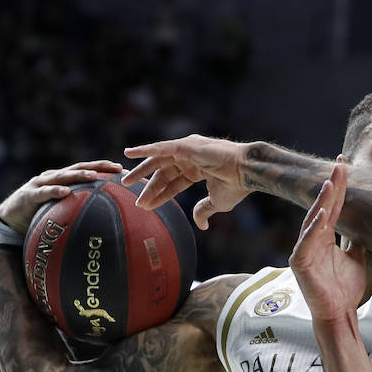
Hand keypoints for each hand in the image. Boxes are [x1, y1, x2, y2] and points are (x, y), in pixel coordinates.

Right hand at [0, 161, 122, 231]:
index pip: (87, 171)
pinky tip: (66, 192)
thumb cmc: (38, 218)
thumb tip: (105, 230)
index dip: (105, 169)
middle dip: (98, 166)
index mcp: (62, 181)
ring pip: (63, 176)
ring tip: (94, 176)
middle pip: (79, 168)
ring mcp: (40, 184)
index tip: (125, 171)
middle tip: (117, 168)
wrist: (8, 222)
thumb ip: (78, 214)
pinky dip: (55, 191)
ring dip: (79, 175)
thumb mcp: (61, 214)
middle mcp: (53, 178)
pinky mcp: (29, 195)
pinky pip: (44, 193)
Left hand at [122, 134, 250, 228]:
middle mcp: (190, 157)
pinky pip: (160, 147)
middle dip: (146, 183)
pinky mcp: (185, 145)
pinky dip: (144, 150)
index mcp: (198, 169)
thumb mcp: (216, 202)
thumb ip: (204, 210)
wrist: (246, 172)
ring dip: (140, 169)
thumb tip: (201, 225)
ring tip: (125, 179)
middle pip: (162, 171)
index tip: (146, 205)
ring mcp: (187, 149)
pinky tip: (129, 153)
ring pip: (158, 160)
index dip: (160, 195)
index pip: (173, 183)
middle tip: (129, 191)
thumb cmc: (236, 185)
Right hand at [289, 160, 364, 322]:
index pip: (334, 206)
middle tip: (340, 165)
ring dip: (322, 203)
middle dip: (332, 186)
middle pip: (324, 208)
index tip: (344, 165)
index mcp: (325, 237)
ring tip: (331, 185)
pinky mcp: (300, 263)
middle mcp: (313, 239)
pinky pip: (306, 243)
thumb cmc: (345, 288)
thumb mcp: (356, 258)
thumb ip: (355, 240)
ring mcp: (304, 250)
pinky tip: (322, 216)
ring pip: (313, 221)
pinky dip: (314, 229)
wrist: (339, 312)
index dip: (339, 186)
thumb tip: (366, 225)